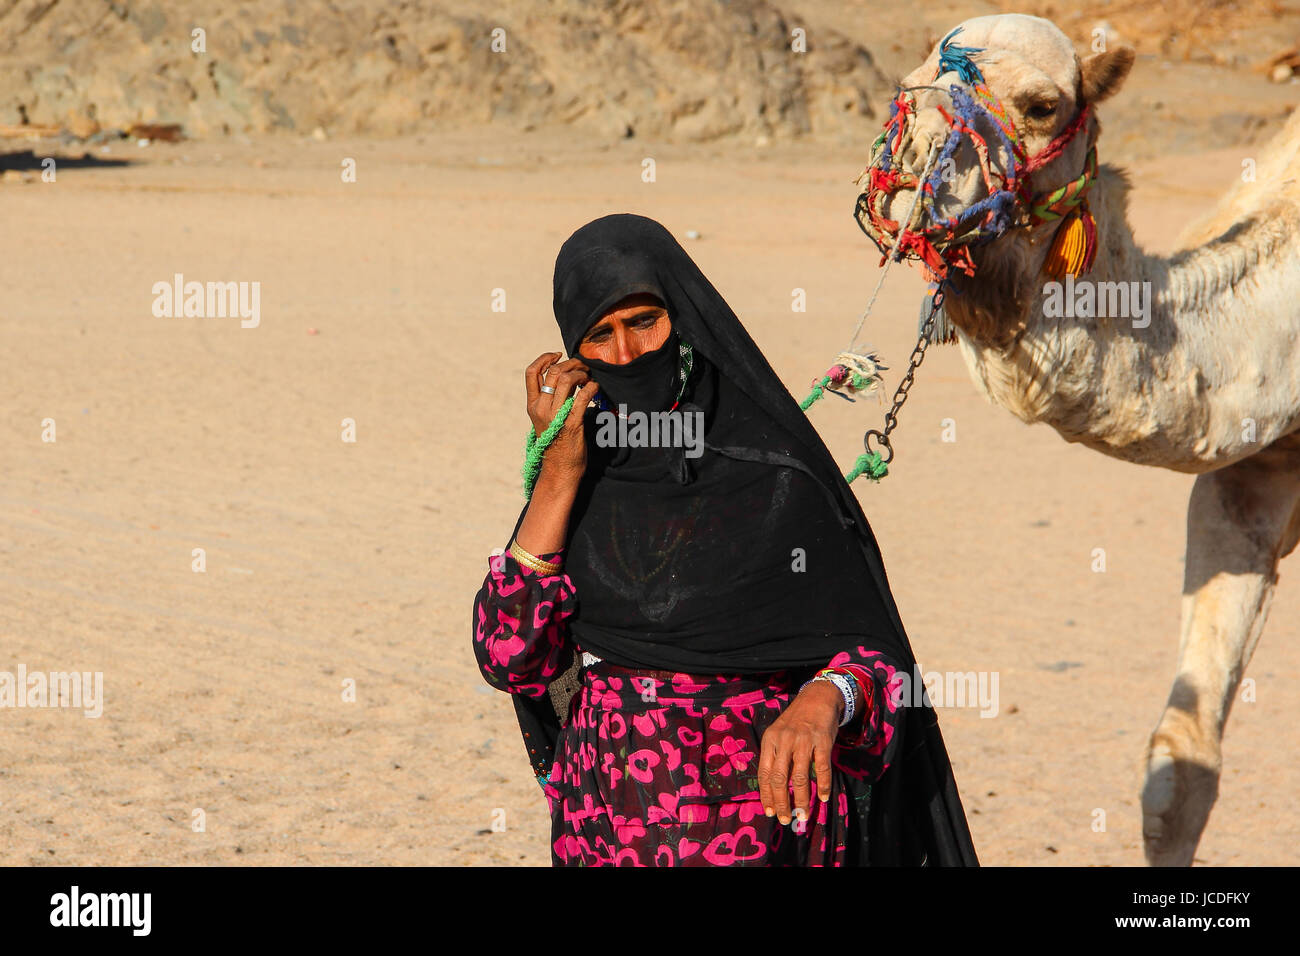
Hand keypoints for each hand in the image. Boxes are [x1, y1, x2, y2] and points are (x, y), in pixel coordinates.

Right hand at [524, 352, 598, 484]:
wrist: (559, 469)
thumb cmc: (556, 443)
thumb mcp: (545, 419)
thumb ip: (550, 400)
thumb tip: (565, 377)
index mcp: (532, 405)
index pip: (531, 372)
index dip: (545, 358)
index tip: (558, 354)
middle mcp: (541, 409)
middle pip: (554, 372)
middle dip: (571, 363)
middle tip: (583, 366)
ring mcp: (555, 416)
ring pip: (567, 380)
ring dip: (582, 374)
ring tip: (589, 378)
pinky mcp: (572, 424)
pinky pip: (583, 397)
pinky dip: (592, 387)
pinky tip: (596, 388)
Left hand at [757, 680, 843, 825]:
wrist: (816, 698)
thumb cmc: (795, 722)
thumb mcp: (778, 735)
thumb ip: (775, 758)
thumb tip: (773, 790)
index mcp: (770, 741)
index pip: (765, 774)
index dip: (766, 795)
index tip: (769, 812)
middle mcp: (784, 741)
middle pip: (780, 779)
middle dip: (782, 802)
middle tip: (786, 819)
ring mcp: (803, 741)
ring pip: (801, 777)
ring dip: (802, 800)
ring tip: (803, 815)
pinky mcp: (822, 741)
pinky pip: (822, 768)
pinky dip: (823, 785)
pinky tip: (823, 797)